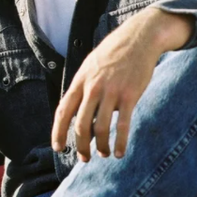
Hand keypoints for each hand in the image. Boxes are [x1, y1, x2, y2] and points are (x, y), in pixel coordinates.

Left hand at [51, 8, 192, 161]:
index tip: (58, 148)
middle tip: (84, 158)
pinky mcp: (130, 95)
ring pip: (101, 127)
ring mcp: (111, 91)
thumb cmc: (113, 54)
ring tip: (103, 154)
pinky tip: (119, 153)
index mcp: (80, 80)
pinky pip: (122, 124)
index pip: (63, 111)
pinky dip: (120, 142)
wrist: (138, 38)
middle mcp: (93, 87)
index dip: (58, 132)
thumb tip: (80, 114)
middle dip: (80, 145)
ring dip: (101, 146)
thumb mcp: (90, 66)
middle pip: (81, 124)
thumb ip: (83, 88)